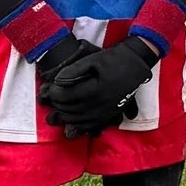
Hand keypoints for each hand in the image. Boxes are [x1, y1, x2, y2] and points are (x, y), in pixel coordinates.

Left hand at [39, 35, 159, 137]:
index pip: (67, 96)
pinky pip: (90, 126)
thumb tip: (57, 81)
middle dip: (57, 105)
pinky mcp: (109, 115)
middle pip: (71, 110)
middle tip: (50, 97)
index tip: (48, 88)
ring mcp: (106, 112)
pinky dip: (77, 126)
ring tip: (57, 108)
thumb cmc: (114, 59)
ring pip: (78, 120)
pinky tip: (70, 121)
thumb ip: (74, 69)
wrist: (137, 64)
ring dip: (64, 116)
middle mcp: (101, 104)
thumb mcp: (93, 59)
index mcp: (96, 89)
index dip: (54, 93)